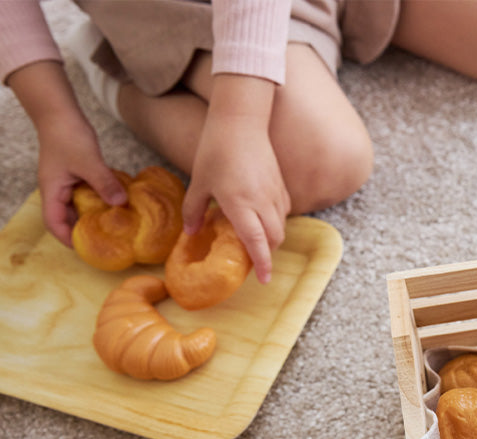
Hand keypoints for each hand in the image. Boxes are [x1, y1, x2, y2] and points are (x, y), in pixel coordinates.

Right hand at [7, 61, 125, 244]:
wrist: (61, 113)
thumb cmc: (68, 136)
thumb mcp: (89, 162)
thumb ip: (104, 183)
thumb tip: (121, 204)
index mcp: (52, 191)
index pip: (54, 223)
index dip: (67, 238)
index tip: (85, 248)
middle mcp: (57, 190)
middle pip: (66, 218)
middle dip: (83, 231)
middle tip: (106, 241)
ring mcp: (66, 183)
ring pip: (78, 206)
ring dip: (93, 215)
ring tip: (114, 226)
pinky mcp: (76, 175)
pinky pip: (86, 194)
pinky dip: (98, 200)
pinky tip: (115, 203)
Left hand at [182, 74, 290, 283]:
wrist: (241, 121)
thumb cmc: (215, 150)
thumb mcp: (199, 181)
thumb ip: (195, 210)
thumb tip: (192, 233)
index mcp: (240, 204)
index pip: (256, 242)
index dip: (261, 264)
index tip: (263, 279)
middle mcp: (262, 202)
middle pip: (274, 239)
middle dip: (267, 254)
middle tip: (252, 260)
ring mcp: (275, 193)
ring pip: (281, 226)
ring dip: (271, 238)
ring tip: (255, 240)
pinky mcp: (281, 184)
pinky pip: (284, 211)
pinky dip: (275, 222)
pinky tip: (261, 218)